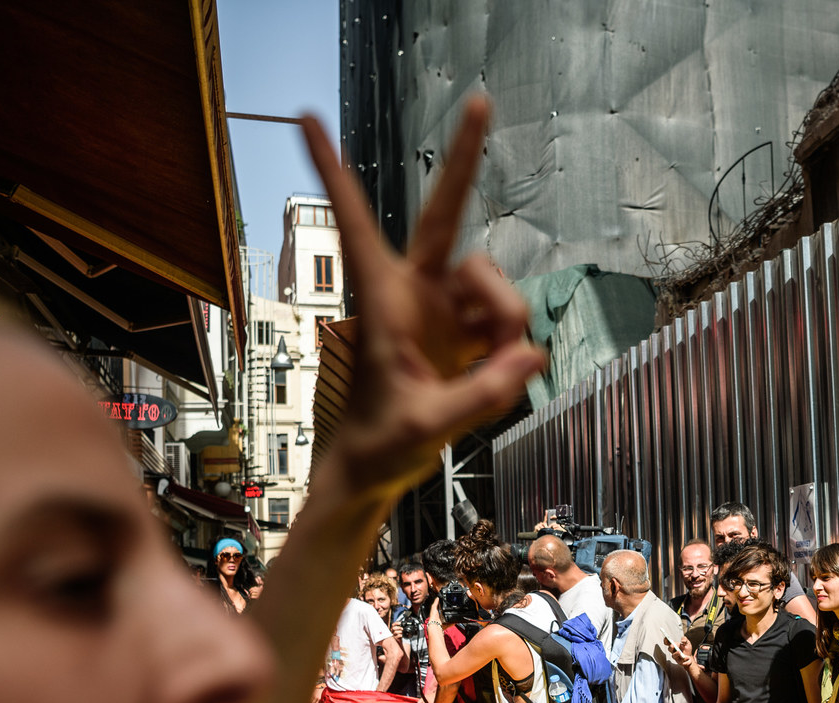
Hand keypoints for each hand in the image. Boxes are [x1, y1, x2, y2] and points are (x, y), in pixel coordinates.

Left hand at [299, 98, 544, 505]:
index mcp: (383, 301)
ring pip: (496, 281)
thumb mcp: (425, 429)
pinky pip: (508, 317)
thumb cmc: (380, 444)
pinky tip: (499, 370)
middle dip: (464, 158)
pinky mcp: (466, 329)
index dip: (334, 172)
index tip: (308, 119)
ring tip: (496, 367)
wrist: (379, 467)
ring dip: (507, 318)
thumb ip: (481, 395)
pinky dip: (511, 344)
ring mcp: (443, 307)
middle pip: (445, 212)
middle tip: (480, 99)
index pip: (357, 224)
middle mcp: (414, 291)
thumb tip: (530, 355)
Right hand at [668, 636, 699, 671]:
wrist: (690, 657)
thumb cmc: (687, 649)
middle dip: (671, 647)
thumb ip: (685, 639)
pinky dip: (683, 659)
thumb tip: (682, 641)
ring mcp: (676, 656)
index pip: (668, 643)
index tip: (666, 637)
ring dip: (676, 653)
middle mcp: (673, 651)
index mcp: (674, 645)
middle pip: (669, 649)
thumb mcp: (687, 643)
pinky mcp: (679, 662)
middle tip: (672, 645)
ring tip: (679, 652)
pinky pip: (680, 661)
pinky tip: (687, 658)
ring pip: (673, 656)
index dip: (666, 640)